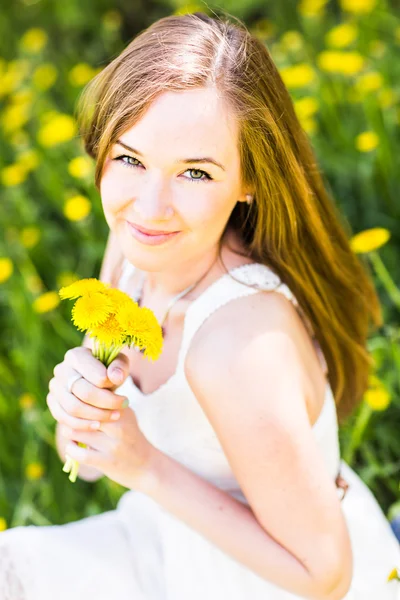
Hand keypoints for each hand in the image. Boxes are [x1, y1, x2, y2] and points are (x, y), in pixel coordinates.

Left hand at [47, 346, 157, 488]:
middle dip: (71, 414)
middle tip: (68, 416)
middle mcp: (118, 424)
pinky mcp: (106, 462)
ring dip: (69, 431)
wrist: (147, 466)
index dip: (78, 398)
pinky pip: (78, 453)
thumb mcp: (124, 415)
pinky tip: (73, 446)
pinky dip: (71, 449)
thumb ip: (106, 403)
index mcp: (122, 408)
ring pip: (76, 431)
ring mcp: (112, 444)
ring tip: (70, 430)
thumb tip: (78, 389)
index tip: (74, 402)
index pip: (92, 396)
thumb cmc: (130, 437)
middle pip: (82, 411)